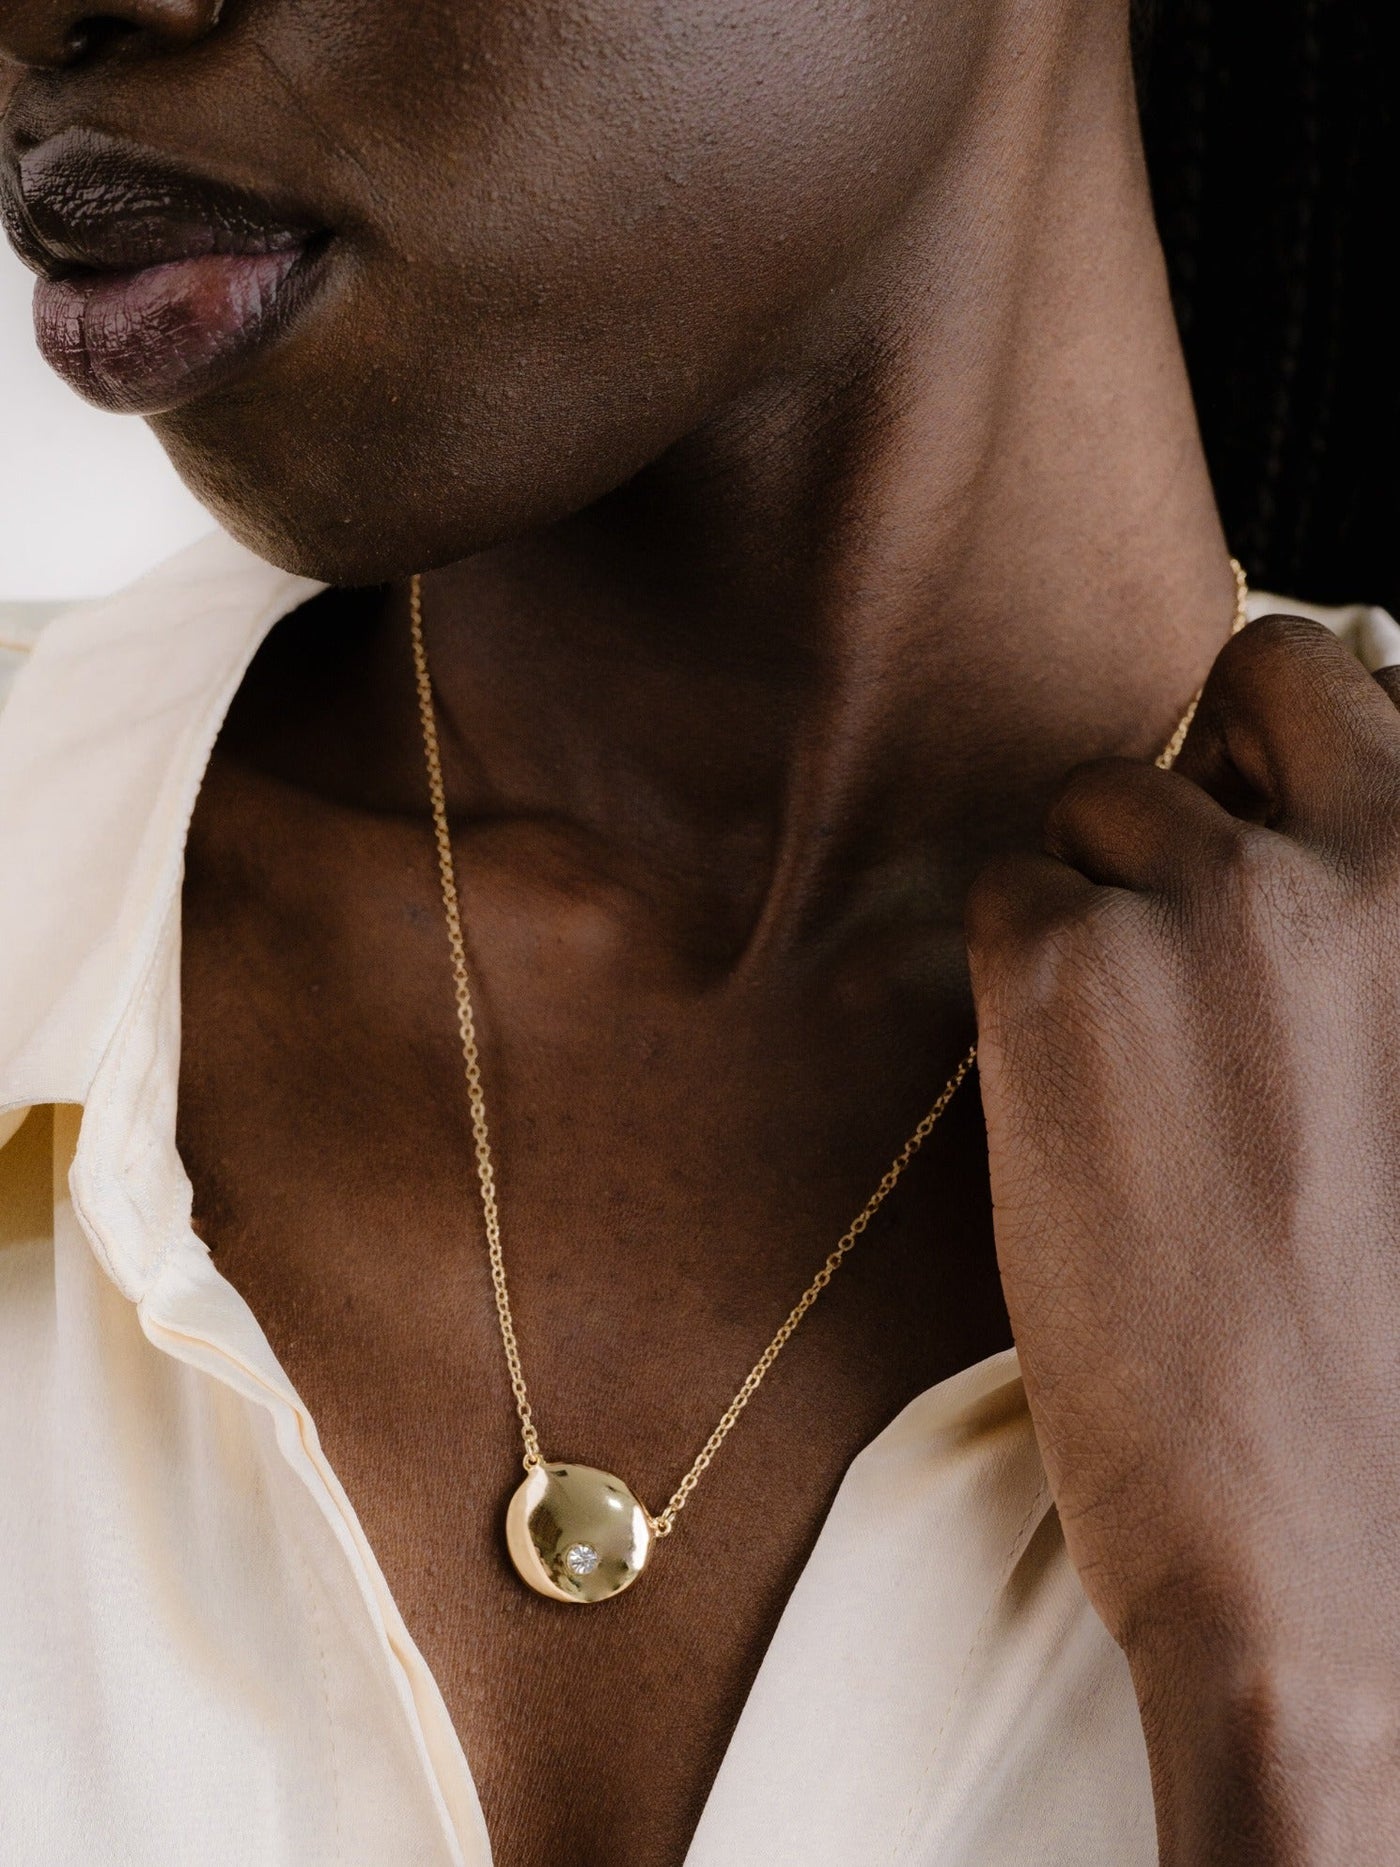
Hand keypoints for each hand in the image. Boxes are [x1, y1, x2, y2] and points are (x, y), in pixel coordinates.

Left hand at [966, 617, 1399, 1862]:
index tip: (1261, 826)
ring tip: (1134, 1072)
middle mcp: (1368, 853)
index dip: (1290, 753)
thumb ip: (1381, 942)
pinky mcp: (1065, 974)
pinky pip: (1005, 900)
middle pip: (1245, 679)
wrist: (1343, 1548)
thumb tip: (1305, 840)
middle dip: (1207, 766)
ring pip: (1099, 811)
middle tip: (1177, 906)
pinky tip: (1069, 1105)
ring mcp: (1210, 899)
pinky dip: (1015, 984)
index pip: (1353, 685)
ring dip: (1101, 909)